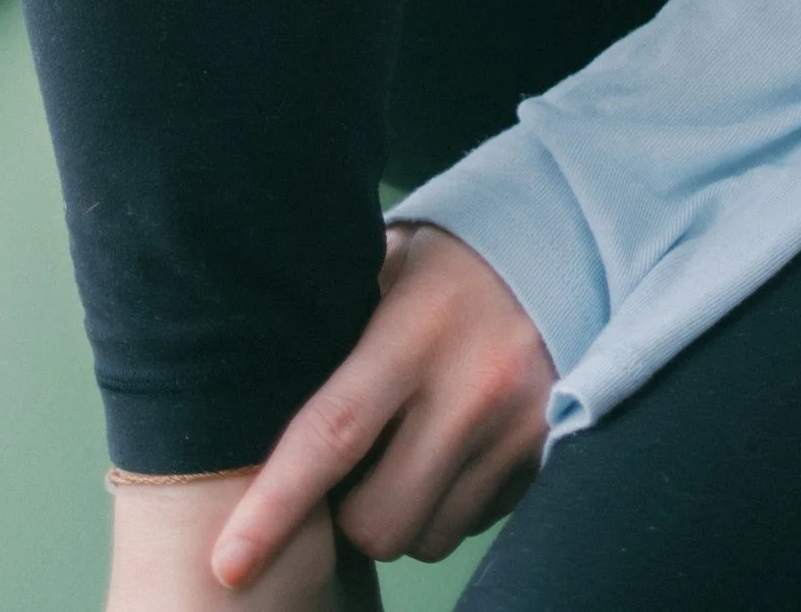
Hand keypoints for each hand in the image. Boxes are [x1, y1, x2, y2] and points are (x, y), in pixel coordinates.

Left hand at [212, 224, 554, 584]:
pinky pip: (475, 526)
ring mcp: (517, 429)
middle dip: (350, 516)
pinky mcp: (547, 455)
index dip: (275, 505)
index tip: (229, 561)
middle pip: (378, 520)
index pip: (334, 433)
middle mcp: (471, 387)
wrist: (571, 239)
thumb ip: (335, 325)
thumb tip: (253, 383)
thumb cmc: (452, 258)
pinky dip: (452, 506)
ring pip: (428, 539)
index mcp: (416, 331)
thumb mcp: (389, 266)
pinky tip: (456, 448)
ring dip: (405, 517)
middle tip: (353, 467)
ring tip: (411, 449)